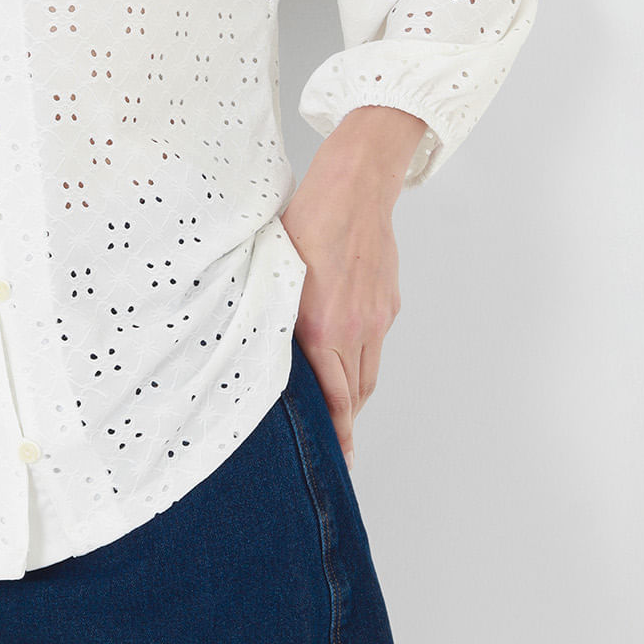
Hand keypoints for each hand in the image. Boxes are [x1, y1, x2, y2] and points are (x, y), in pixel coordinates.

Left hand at [281, 106, 424, 459]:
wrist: (356, 185)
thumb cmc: (306, 219)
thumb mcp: (274, 270)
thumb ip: (273, 314)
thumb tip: (257, 342)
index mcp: (322, 326)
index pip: (334, 398)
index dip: (336, 432)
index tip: (338, 458)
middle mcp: (355, 329)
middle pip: (355, 394)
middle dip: (344, 422)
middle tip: (335, 446)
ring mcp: (376, 317)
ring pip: (368, 373)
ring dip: (353, 395)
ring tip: (338, 411)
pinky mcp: (387, 304)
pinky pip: (375, 346)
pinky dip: (361, 361)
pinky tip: (345, 358)